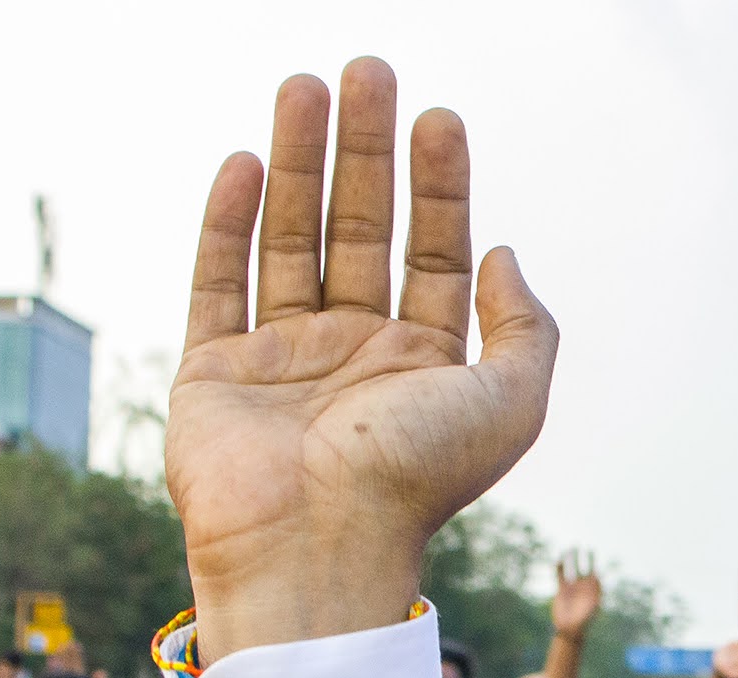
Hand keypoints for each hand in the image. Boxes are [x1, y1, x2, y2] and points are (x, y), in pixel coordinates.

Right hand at [164, 60, 559, 663]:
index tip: (441, 119)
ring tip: (306, 85)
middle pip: (360, 232)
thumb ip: (524, 327)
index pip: (436, 255)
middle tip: (369, 71)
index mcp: (426, 368)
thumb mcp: (512, 404)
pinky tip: (247, 161)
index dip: (441, 187)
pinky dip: (230, 223)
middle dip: (366, 152)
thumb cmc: (416, 483)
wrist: (316, 545)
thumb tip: (504, 252)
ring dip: (299, 164)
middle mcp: (355, 360)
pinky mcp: (214, 375)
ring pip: (291, 242)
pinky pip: (219, 283)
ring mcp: (282, 364)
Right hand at [553, 552, 601, 636]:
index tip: (594, 555)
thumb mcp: (592, 608)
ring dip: (571, 560)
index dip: (596, 565)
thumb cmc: (583, 621)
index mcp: (593, 590)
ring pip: (572, 570)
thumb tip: (597, 579)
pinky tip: (558, 559)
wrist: (569, 628)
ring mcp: (573, 587)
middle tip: (587, 547)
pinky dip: (559, 567)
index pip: (596, 573)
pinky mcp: (562, 589)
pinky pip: (560, 575)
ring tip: (570, 549)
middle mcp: (583, 587)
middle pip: (585, 568)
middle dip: (586, 558)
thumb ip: (595, 592)